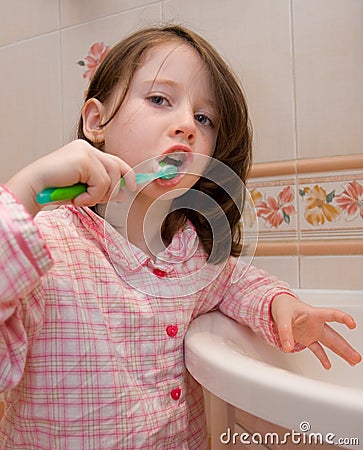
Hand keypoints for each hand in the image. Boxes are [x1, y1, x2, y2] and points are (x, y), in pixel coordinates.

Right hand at [6, 140, 135, 216]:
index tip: (132, 188)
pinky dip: (92, 196)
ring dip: (99, 195)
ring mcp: (86, 152)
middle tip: (101, 200)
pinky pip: (102, 183)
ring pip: (111, 178)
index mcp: (86, 152)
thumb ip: (102, 187)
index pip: (115, 161)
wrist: (34, 189)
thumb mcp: (84, 189)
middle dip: (114, 189)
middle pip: (118, 168)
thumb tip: (124, 193)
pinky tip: (77, 197)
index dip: (127, 175)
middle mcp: (87, 148)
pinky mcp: (84, 159)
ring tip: (82, 198)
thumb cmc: (54, 190)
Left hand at [271, 294, 361, 368]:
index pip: (330, 314)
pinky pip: (318, 349)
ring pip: (330, 343)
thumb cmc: (284, 306)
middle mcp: (316, 324)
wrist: (278, 306)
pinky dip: (322, 357)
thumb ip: (285, 331)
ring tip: (352, 361)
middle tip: (356, 356)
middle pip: (334, 335)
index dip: (342, 318)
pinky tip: (328, 365)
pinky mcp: (307, 338)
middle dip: (345, 347)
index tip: (351, 323)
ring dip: (341, 352)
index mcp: (313, 314)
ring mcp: (313, 332)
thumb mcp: (282, 317)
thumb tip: (288, 346)